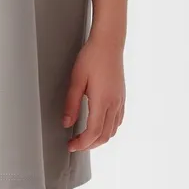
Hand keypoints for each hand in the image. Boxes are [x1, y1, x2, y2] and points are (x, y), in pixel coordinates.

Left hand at [62, 34, 124, 151]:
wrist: (109, 43)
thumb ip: (71, 103)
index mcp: (102, 101)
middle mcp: (114, 104)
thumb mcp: (76, 79)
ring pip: (113, 130)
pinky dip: (108, 129)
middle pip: (104, 136)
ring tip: (85, 137)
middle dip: (89, 144)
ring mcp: (120, 101)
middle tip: (75, 143)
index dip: (82, 143)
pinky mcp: (122, 96)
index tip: (71, 145)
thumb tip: (66, 123)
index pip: (93, 133)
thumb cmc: (92, 57)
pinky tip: (100, 125)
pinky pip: (118, 121)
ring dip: (99, 138)